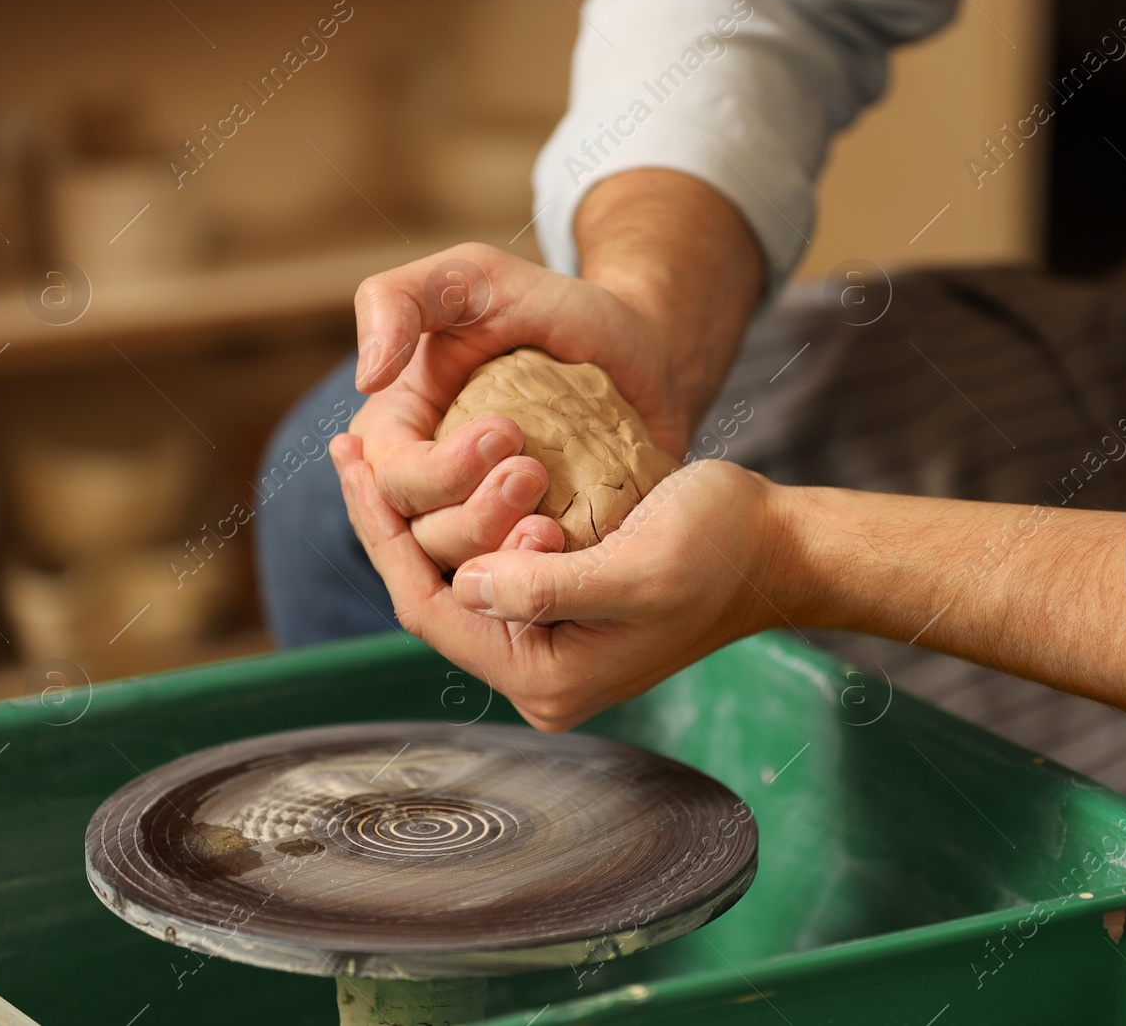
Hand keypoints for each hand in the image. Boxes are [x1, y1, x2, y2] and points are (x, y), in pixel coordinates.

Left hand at [331, 431, 789, 730]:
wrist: (778, 549)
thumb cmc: (720, 550)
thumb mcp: (634, 569)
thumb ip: (546, 588)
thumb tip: (465, 584)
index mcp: (548, 679)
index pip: (432, 610)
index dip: (382, 534)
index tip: (352, 461)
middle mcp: (539, 672)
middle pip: (432, 597)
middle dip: (389, 522)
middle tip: (346, 447)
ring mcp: (550, 642)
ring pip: (456, 577)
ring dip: (417, 515)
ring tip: (374, 452)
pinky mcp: (562, 607)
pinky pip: (490, 563)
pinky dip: (459, 516)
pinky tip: (434, 472)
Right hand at [348, 241, 688, 571]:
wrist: (642, 349)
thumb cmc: (554, 308)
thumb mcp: (476, 277)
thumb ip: (400, 299)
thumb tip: (366, 379)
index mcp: (398, 434)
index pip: (393, 480)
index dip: (440, 470)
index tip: (506, 430)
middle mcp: (430, 490)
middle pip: (425, 538)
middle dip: (474, 514)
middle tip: (533, 472)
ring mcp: (486, 525)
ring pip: (469, 575)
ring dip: (505, 552)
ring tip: (551, 521)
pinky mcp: (538, 551)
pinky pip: (526, 589)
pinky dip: (541, 580)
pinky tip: (569, 553)